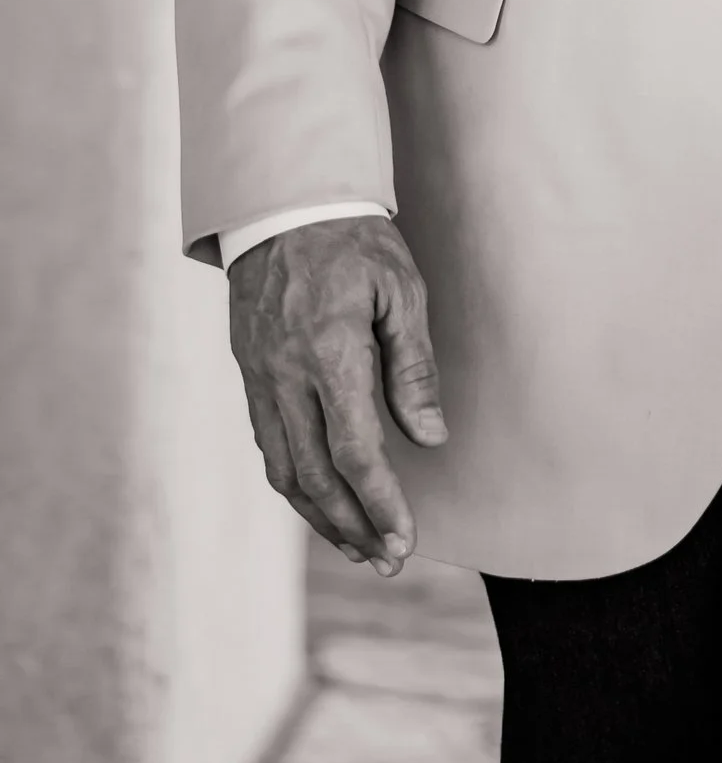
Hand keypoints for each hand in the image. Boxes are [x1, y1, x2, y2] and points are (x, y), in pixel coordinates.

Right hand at [228, 215, 446, 571]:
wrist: (281, 204)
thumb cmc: (355, 240)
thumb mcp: (402, 291)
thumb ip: (415, 368)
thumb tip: (430, 438)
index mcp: (330, 355)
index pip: (356, 452)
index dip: (382, 504)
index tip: (407, 540)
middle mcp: (286, 377)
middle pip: (316, 477)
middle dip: (353, 527)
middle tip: (388, 559)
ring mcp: (260, 379)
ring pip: (285, 470)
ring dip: (321, 516)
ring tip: (359, 545)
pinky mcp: (249, 375)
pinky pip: (269, 445)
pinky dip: (295, 484)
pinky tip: (322, 500)